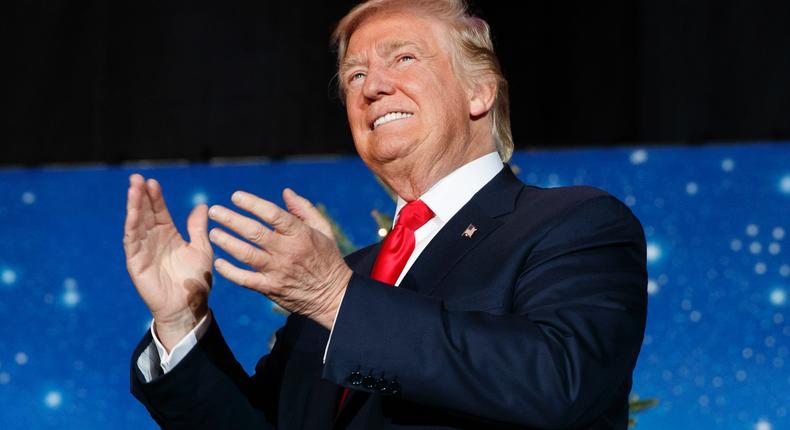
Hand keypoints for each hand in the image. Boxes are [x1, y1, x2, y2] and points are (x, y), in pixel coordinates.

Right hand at [123, 174, 213, 349]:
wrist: (189, 307)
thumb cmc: (196, 281)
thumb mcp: (201, 249)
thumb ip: (198, 228)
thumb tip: (202, 205)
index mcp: (169, 236)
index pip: (159, 211)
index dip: (155, 197)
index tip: (153, 181)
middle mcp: (153, 240)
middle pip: (145, 214)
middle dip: (140, 196)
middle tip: (137, 178)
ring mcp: (143, 251)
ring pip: (136, 224)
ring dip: (134, 207)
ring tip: (133, 189)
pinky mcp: (136, 263)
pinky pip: (132, 242)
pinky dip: (131, 227)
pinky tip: (131, 213)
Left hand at [207, 188, 351, 329]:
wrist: (333, 296)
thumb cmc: (327, 258)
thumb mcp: (323, 230)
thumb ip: (304, 209)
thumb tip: (285, 192)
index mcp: (300, 234)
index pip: (273, 214)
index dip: (252, 203)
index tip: (236, 196)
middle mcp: (287, 251)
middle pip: (254, 232)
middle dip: (231, 219)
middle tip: (215, 211)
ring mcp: (277, 271)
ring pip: (246, 254)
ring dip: (227, 242)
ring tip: (213, 233)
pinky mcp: (271, 288)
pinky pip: (245, 279)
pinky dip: (230, 272)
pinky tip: (218, 262)